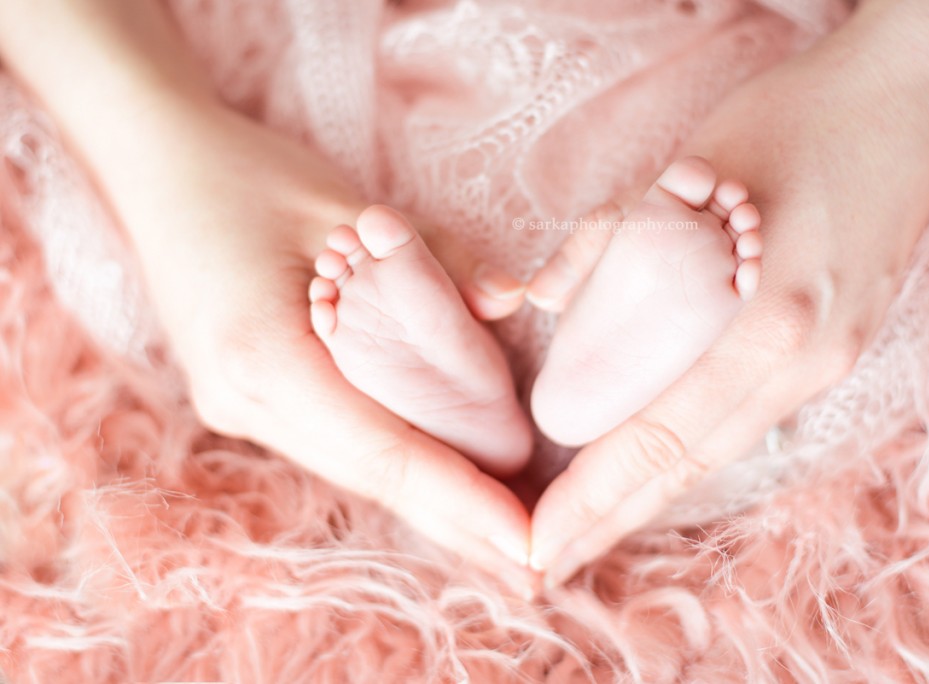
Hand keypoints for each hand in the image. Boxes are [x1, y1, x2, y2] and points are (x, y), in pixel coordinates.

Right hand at [101, 100, 533, 583]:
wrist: (155, 167)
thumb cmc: (250, 176)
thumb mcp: (351, 207)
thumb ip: (435, 261)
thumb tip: (511, 301)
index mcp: (264, 357)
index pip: (384, 452)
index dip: (462, 502)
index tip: (527, 546)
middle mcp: (245, 401)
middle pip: (373, 478)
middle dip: (459, 525)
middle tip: (537, 568)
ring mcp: (239, 406)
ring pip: (354, 468)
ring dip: (429, 503)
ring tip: (503, 536)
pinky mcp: (248, 396)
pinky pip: (336, 442)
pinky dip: (395, 465)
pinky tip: (441, 483)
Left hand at [525, 0, 928, 586]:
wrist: (910, 94)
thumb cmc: (802, 115)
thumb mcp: (690, 164)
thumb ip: (610, 238)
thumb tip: (541, 299)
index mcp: (773, 322)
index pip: (662, 435)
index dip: (594, 497)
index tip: (537, 545)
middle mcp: (808, 359)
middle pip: (692, 463)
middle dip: (611, 521)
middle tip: (542, 570)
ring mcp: (829, 358)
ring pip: (720, 445)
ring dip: (648, 494)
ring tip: (585, 532)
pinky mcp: (831, 343)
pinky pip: (744, 413)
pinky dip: (687, 449)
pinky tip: (649, 467)